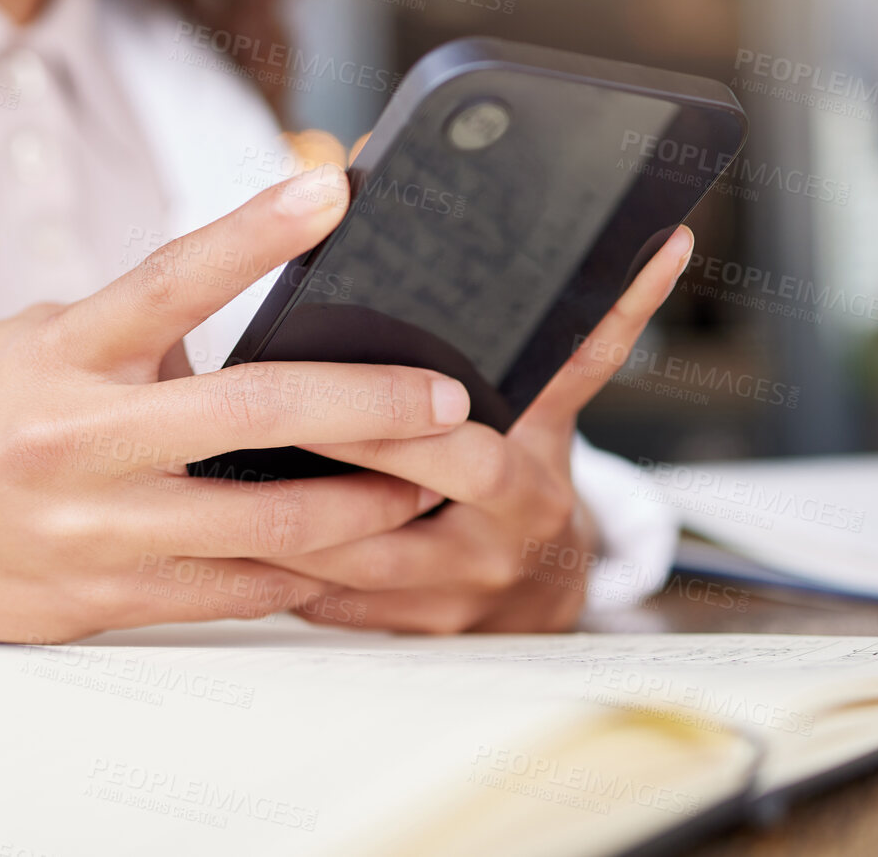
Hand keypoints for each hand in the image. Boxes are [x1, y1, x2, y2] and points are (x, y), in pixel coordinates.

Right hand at [0, 166, 473, 641]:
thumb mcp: (33, 343)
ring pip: (268, 526)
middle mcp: (79, 442)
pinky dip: (309, 566)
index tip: (333, 192)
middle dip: (368, 408)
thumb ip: (133, 327)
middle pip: (251, 418)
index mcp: (61, 357)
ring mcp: (100, 530)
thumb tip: (249, 307)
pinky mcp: (116, 598)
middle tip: (448, 397)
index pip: (166, 280)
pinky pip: (242, 589)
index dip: (253, 233)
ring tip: (431, 480)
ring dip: (366, 504)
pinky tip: (357, 544)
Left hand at [258, 222, 693, 634]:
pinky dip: (275, 563)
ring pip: (347, 559)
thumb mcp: (556, 405)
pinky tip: (224, 526)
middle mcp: (491, 545)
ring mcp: (446, 597)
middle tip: (261, 408)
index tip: (352, 383)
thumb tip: (658, 244)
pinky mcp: (401, 633)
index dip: (405, 421)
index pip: (468, 448)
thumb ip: (589, 337)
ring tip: (218, 464)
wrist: (543, 588)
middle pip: (398, 501)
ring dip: (282, 512)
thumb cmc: (528, 473)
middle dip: (331, 453)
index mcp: (528, 479)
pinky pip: (326, 600)